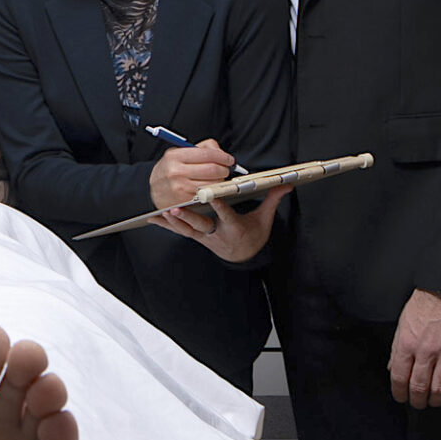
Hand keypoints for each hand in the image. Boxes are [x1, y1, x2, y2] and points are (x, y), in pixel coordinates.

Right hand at [149, 139, 237, 209]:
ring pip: (212, 184)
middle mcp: (176, 172)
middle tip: (225, 169)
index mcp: (175, 156)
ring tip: (217, 178)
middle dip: (224, 169)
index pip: (207, 154)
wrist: (153, 190)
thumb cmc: (169, 170)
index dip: (222, 156)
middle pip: (212, 169)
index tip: (229, 159)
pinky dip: (213, 191)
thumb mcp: (179, 153)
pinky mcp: (185, 201)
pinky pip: (207, 195)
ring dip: (220, 181)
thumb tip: (221, 153)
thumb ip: (202, 148)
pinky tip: (210, 188)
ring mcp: (180, 188)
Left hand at [157, 185, 289, 263]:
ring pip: (189, 230)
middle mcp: (218, 234)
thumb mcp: (264, 219)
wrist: (244, 255)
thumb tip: (286, 184)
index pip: (227, 216)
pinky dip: (167, 226)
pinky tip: (154, 219)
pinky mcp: (197, 238)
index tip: (211, 197)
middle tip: (178, 207)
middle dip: (190, 218)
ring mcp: (206, 237)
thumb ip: (272, 199)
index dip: (220, 207)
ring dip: (176, 222)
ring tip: (163, 212)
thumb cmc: (254, 234)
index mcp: (235, 228)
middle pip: (203, 226)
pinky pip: (181, 232)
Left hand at [388, 289, 440, 408]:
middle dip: (417, 401)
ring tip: (433, 401)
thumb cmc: (423, 305)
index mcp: (406, 344)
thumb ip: (397, 349)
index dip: (399, 392)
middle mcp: (425, 352)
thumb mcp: (402, 324)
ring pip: (440, 389)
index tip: (401, 397)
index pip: (399, 377)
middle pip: (419, 387)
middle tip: (417, 403)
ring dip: (435, 400)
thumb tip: (392, 369)